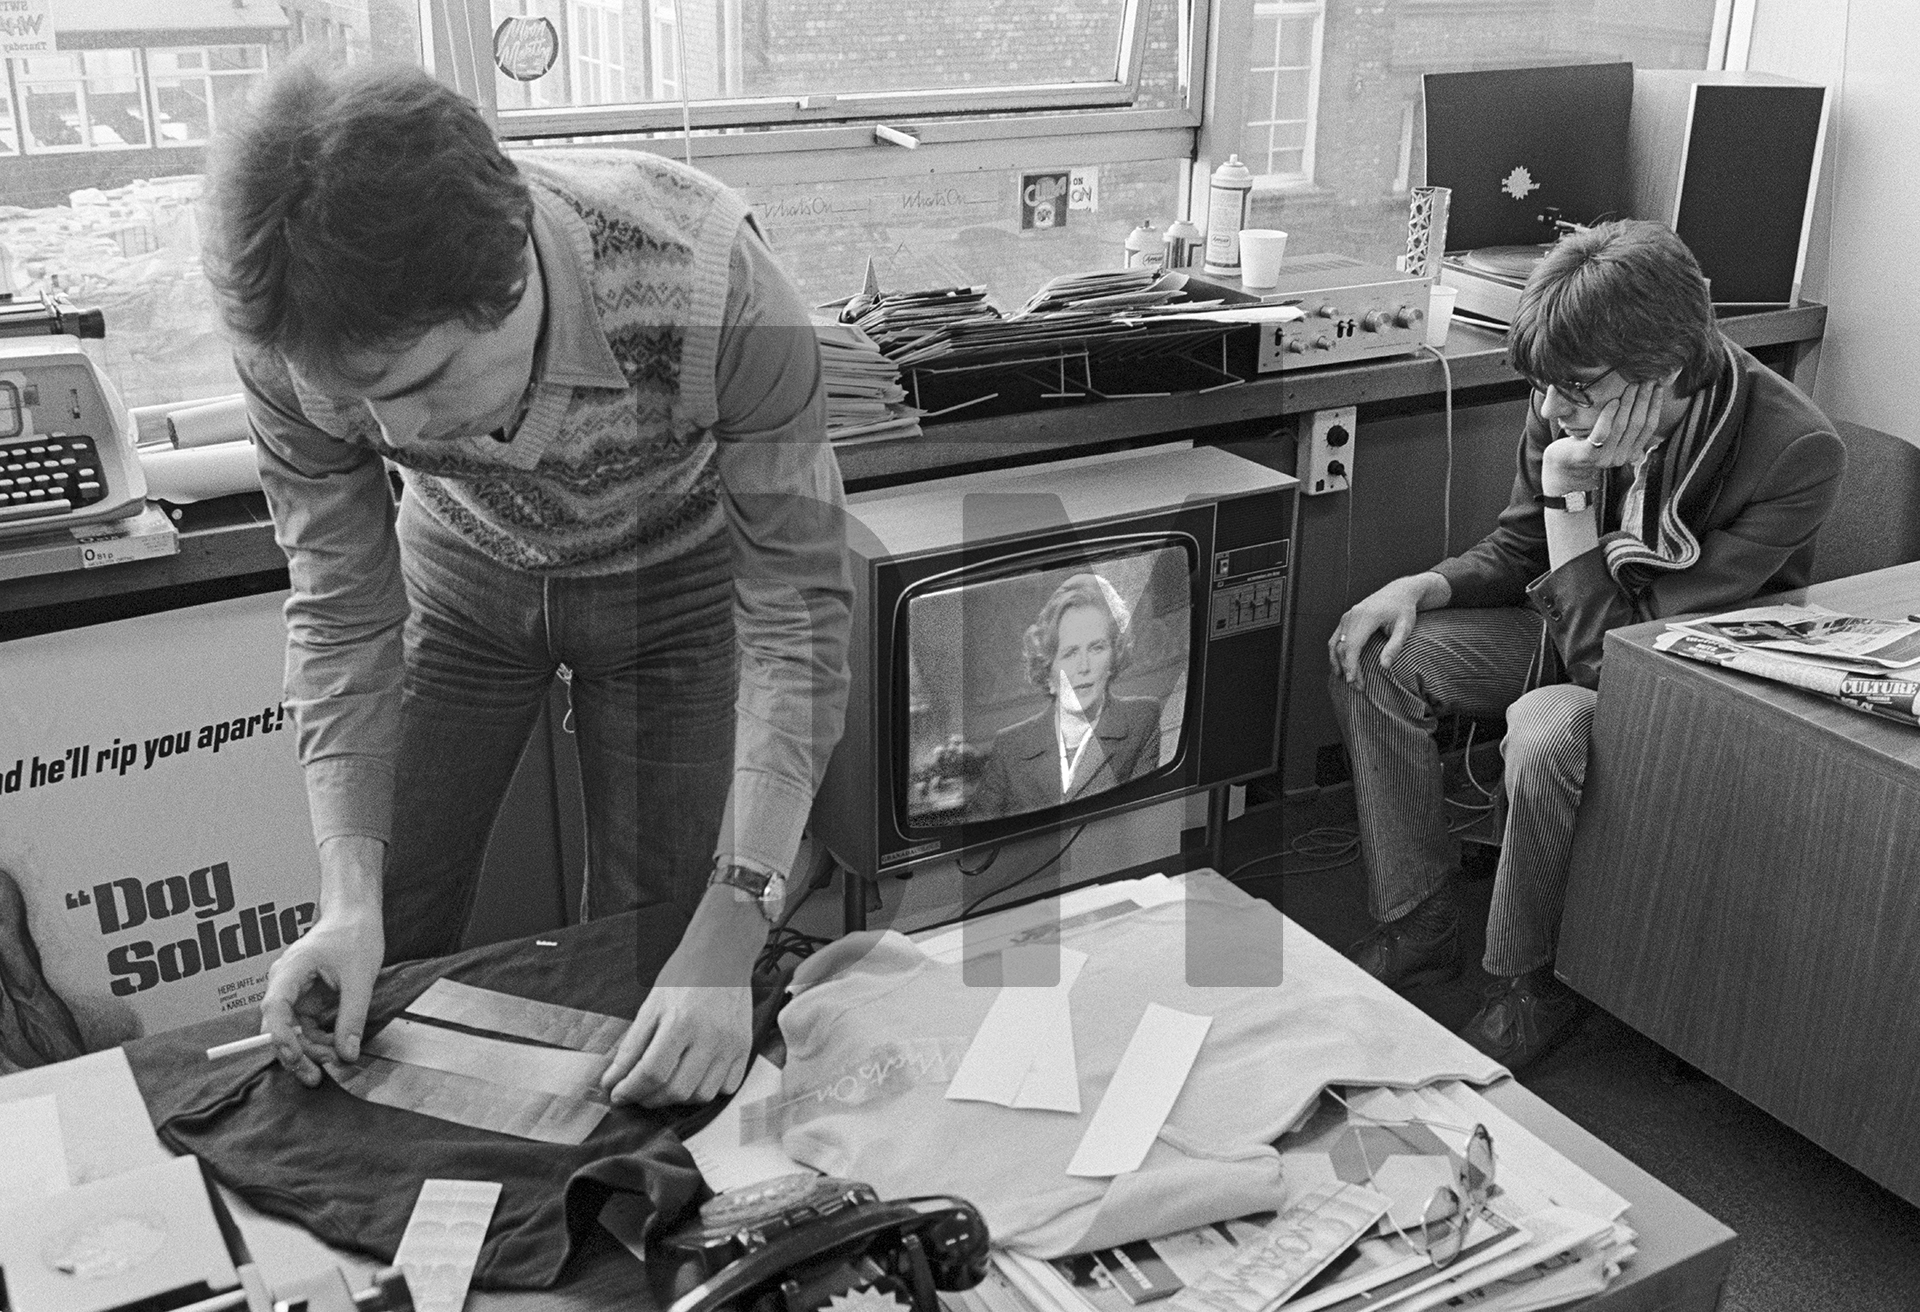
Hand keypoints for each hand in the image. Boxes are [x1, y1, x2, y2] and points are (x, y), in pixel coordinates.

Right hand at [259, 910, 382, 1085]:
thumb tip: (347, 1053)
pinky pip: (306, 1025)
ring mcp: (294, 992)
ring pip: (292, 1031)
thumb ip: (352, 1017)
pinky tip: (336, 1047)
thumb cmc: (355, 935)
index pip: (274, 1009)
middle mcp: (284, 983)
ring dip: (311, 1050)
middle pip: (279, 1027)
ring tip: (336, 1060)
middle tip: (316, 1077)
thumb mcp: (360, 978)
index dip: (280, 1037)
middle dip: (296, 1054)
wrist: (356, 915)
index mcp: (290, 971)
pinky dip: (319, 1038)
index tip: (296, 1057)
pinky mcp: (306, 998)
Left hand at [598, 884, 764, 1106]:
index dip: (630, 1090)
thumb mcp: (650, 1007)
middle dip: (649, 1098)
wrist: (722, 955)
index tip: (617, 1094)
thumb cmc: (683, 977)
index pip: (652, 1073)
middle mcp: (710, 1037)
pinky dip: (706, 1089)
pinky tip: (693, 1076)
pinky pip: (726, 1087)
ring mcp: (731, 1044)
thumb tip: (612, 1081)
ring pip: (702, 1095)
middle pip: (676, 1090)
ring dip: (677, 1098)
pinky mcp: (745, 1047)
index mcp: (681, 1022)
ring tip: (663, 1085)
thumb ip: (631, 1048)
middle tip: (636, 1092)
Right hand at [1329, 573, 1448, 685]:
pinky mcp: (1346, 618)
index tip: (1354, 681)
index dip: (1351, 665)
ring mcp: (1347, 616)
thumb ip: (1395, 647)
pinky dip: (1336, 653)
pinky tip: (1340, 666)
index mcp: (1366, 616)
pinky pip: (1335, 638)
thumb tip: (1384, 667)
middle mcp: (1353, 615)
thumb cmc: (1404, 610)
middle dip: (1347, 668)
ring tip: (1347, 679)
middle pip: (1342, 647)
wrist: (1399, 591)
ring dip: (1339, 663)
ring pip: (1335, 643)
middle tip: (1357, 687)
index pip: (1353, 645)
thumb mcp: (1405, 628)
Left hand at [1544, 379, 1667, 490]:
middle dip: (1644, 399)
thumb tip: (1647, 395)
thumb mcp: (1612, 434)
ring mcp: (1605, 457)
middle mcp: (1621, 457)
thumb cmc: (1588, 440)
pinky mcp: (1588, 454)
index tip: (1659, 386)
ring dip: (1629, 402)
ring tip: (1632, 385)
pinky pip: (1602, 432)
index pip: (1649, 427)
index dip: (1655, 405)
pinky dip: (1609, 415)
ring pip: (1622, 426)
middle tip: (1647, 381)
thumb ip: (1627, 423)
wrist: (1561, 461)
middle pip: (1638, 424)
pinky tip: (1613, 401)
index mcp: (1631, 452)